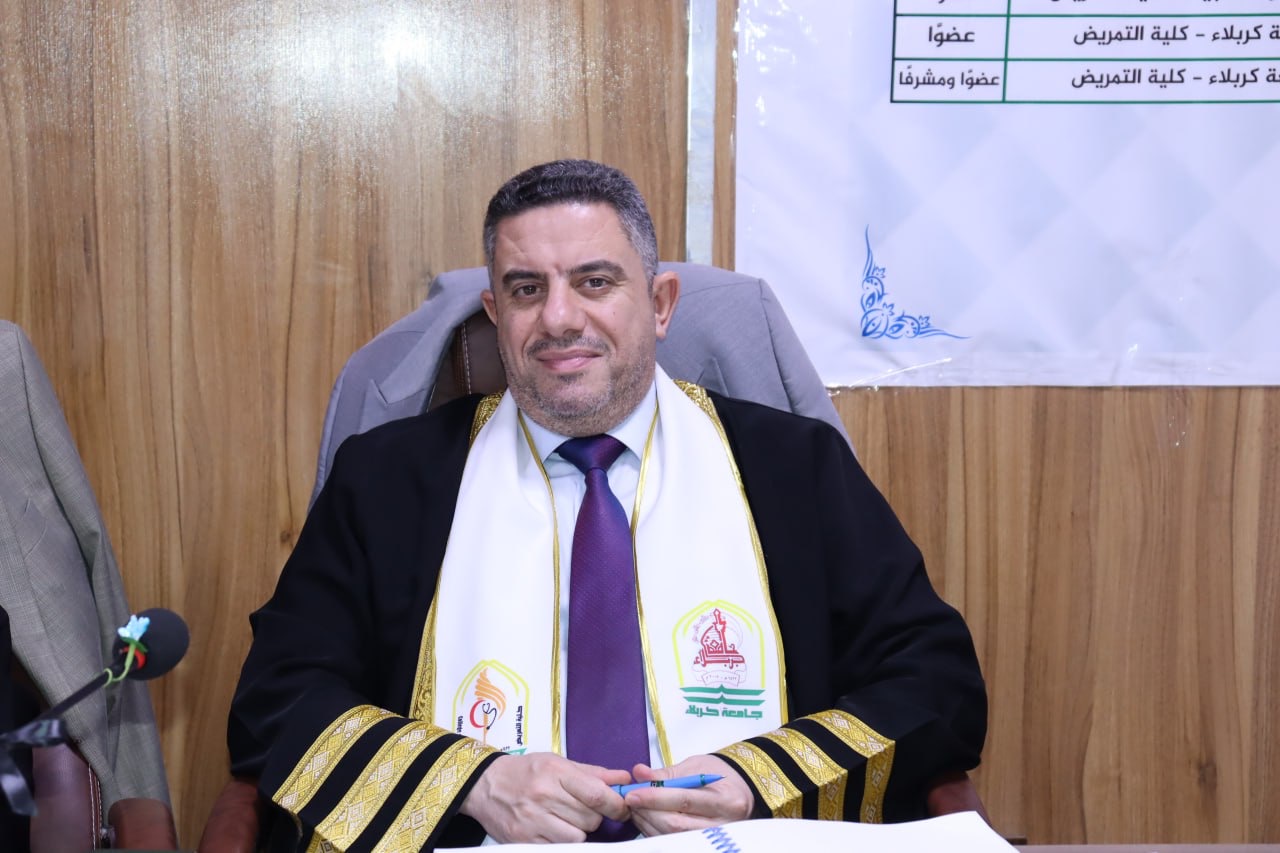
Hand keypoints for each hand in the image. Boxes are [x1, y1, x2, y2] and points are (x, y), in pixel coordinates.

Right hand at [459, 752, 631, 842]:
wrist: (485, 785)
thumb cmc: (526, 771)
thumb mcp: (558, 763)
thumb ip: (593, 773)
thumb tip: (624, 779)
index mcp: (555, 773)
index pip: (597, 795)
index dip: (616, 805)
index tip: (622, 808)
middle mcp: (544, 796)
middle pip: (590, 818)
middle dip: (594, 816)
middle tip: (583, 809)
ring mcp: (533, 821)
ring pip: (577, 837)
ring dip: (579, 830)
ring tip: (566, 819)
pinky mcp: (524, 840)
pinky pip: (559, 847)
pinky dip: (562, 840)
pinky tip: (553, 828)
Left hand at [625, 755, 753, 835]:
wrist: (741, 792)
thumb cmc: (720, 775)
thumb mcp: (697, 767)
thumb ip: (668, 773)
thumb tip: (639, 773)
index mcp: (726, 801)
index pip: (685, 801)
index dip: (655, 798)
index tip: (633, 793)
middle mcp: (723, 825)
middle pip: (677, 824)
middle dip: (648, 812)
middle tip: (630, 800)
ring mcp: (714, 840)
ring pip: (672, 837)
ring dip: (648, 822)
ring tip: (636, 808)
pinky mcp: (703, 845)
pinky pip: (673, 842)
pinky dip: (654, 831)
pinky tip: (646, 819)